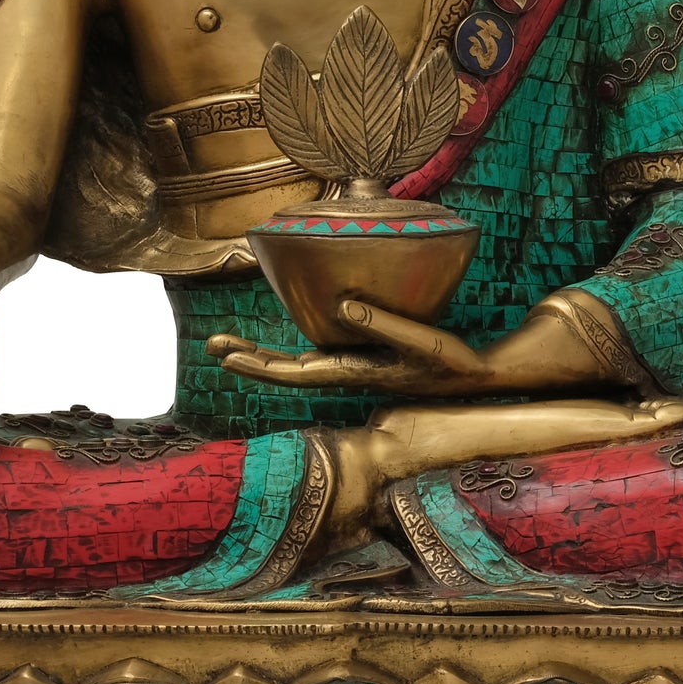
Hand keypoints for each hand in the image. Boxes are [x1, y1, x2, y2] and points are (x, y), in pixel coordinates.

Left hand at [209, 298, 496, 395]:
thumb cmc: (448, 360)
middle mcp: (346, 371)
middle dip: (248, 359)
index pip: (296, 373)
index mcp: (354, 371)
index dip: (260, 366)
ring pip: (296, 365)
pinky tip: (279, 348)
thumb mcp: (421, 341)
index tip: (226, 357)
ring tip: (227, 345)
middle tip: (210, 345)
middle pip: (286, 371)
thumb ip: (382, 325)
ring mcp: (352, 366)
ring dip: (262, 357)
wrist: (472, 376)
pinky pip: (314, 357)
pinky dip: (289, 354)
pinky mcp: (361, 358)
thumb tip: (339, 307)